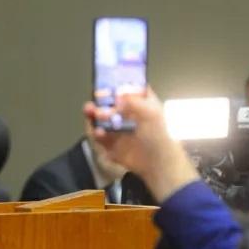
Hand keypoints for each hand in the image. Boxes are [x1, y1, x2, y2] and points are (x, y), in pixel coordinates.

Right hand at [84, 88, 197, 202]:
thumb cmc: (158, 135)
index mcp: (139, 103)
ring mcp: (118, 130)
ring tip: (90, 113)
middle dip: (98, 102)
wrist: (158, 164)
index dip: (115, 85)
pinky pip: (100, 137)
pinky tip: (98, 132)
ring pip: (100, 119)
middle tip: (93, 102)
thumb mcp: (151, 113)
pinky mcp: (112, 144)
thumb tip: (115, 94)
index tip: (104, 84)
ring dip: (93, 116)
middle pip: (107, 104)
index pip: (125, 89)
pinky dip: (96, 134)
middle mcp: (127, 115)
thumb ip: (134, 100)